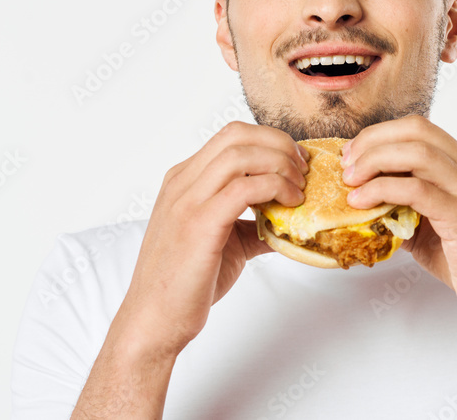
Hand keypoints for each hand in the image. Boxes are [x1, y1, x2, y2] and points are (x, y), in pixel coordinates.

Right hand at [112, 121, 307, 358]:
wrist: (154, 321)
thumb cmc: (184, 285)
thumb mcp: (224, 243)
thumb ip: (253, 226)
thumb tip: (290, 222)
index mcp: (184, 180)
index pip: (231, 136)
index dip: (271, 141)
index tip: (296, 161)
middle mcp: (182, 183)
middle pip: (237, 135)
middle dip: (279, 144)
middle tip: (303, 169)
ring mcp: (187, 201)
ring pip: (240, 154)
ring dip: (280, 164)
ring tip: (299, 187)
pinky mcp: (199, 224)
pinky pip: (243, 188)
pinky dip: (274, 188)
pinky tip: (289, 204)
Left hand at [340, 115, 456, 335]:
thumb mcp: (430, 224)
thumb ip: (402, 203)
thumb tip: (359, 194)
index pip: (418, 128)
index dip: (379, 135)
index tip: (352, 156)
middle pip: (415, 130)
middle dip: (372, 142)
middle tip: (346, 165)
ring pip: (415, 153)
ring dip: (374, 162)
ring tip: (350, 182)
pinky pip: (417, 189)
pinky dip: (383, 189)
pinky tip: (362, 202)